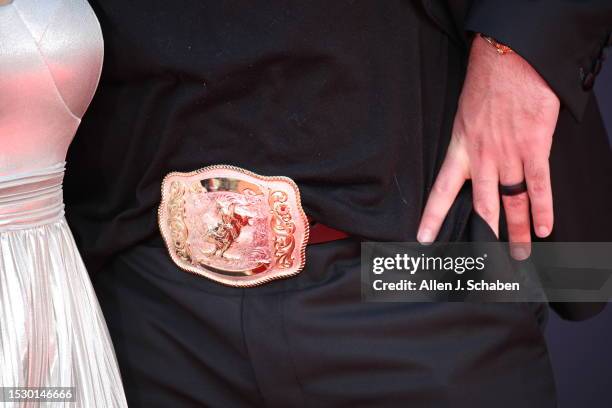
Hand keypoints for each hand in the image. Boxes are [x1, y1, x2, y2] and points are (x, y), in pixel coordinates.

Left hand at [417, 35, 560, 258]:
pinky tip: (544, 228)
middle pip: (482, 207)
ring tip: (519, 254)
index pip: (441, 190)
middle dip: (485, 238)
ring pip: (511, 203)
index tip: (424, 239)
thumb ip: (467, 142)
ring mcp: (509, 155)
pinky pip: (539, 185)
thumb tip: (471, 160)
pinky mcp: (534, 147)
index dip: (432, 217)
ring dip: (516, 232)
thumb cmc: (485, 84)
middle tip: (488, 262)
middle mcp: (482, 159)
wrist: (509, 60)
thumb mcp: (463, 115)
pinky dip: (542, 208)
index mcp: (460, 150)